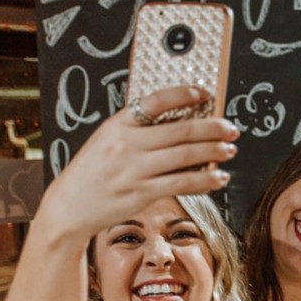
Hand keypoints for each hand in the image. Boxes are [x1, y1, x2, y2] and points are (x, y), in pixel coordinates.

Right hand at [39, 85, 239, 238]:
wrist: (69, 206)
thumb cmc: (92, 173)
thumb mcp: (107, 140)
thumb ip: (138, 131)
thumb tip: (181, 127)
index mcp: (118, 124)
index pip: (156, 101)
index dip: (184, 94)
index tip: (205, 94)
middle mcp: (126, 143)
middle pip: (180, 130)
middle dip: (212, 128)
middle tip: (231, 129)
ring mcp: (134, 169)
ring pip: (185, 156)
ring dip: (213, 152)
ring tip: (229, 150)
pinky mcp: (141, 193)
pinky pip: (181, 184)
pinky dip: (204, 180)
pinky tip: (218, 178)